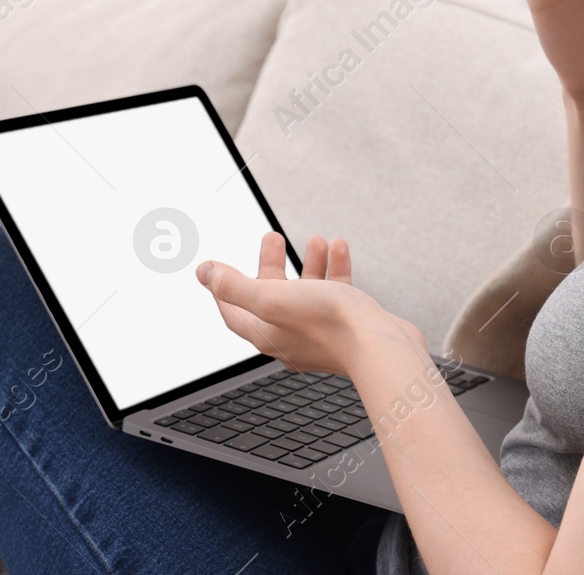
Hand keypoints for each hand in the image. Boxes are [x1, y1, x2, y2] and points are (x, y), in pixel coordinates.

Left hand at [197, 232, 423, 377]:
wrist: (380, 346)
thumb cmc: (328, 325)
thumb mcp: (271, 298)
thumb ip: (235, 286)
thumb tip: (203, 273)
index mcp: (268, 334)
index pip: (234, 313)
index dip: (223, 290)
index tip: (218, 270)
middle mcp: (292, 336)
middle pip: (271, 297)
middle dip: (270, 265)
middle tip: (272, 237)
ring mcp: (321, 332)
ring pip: (307, 292)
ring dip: (309, 263)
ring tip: (315, 239)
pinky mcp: (347, 326)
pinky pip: (336, 293)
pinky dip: (335, 269)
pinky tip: (339, 248)